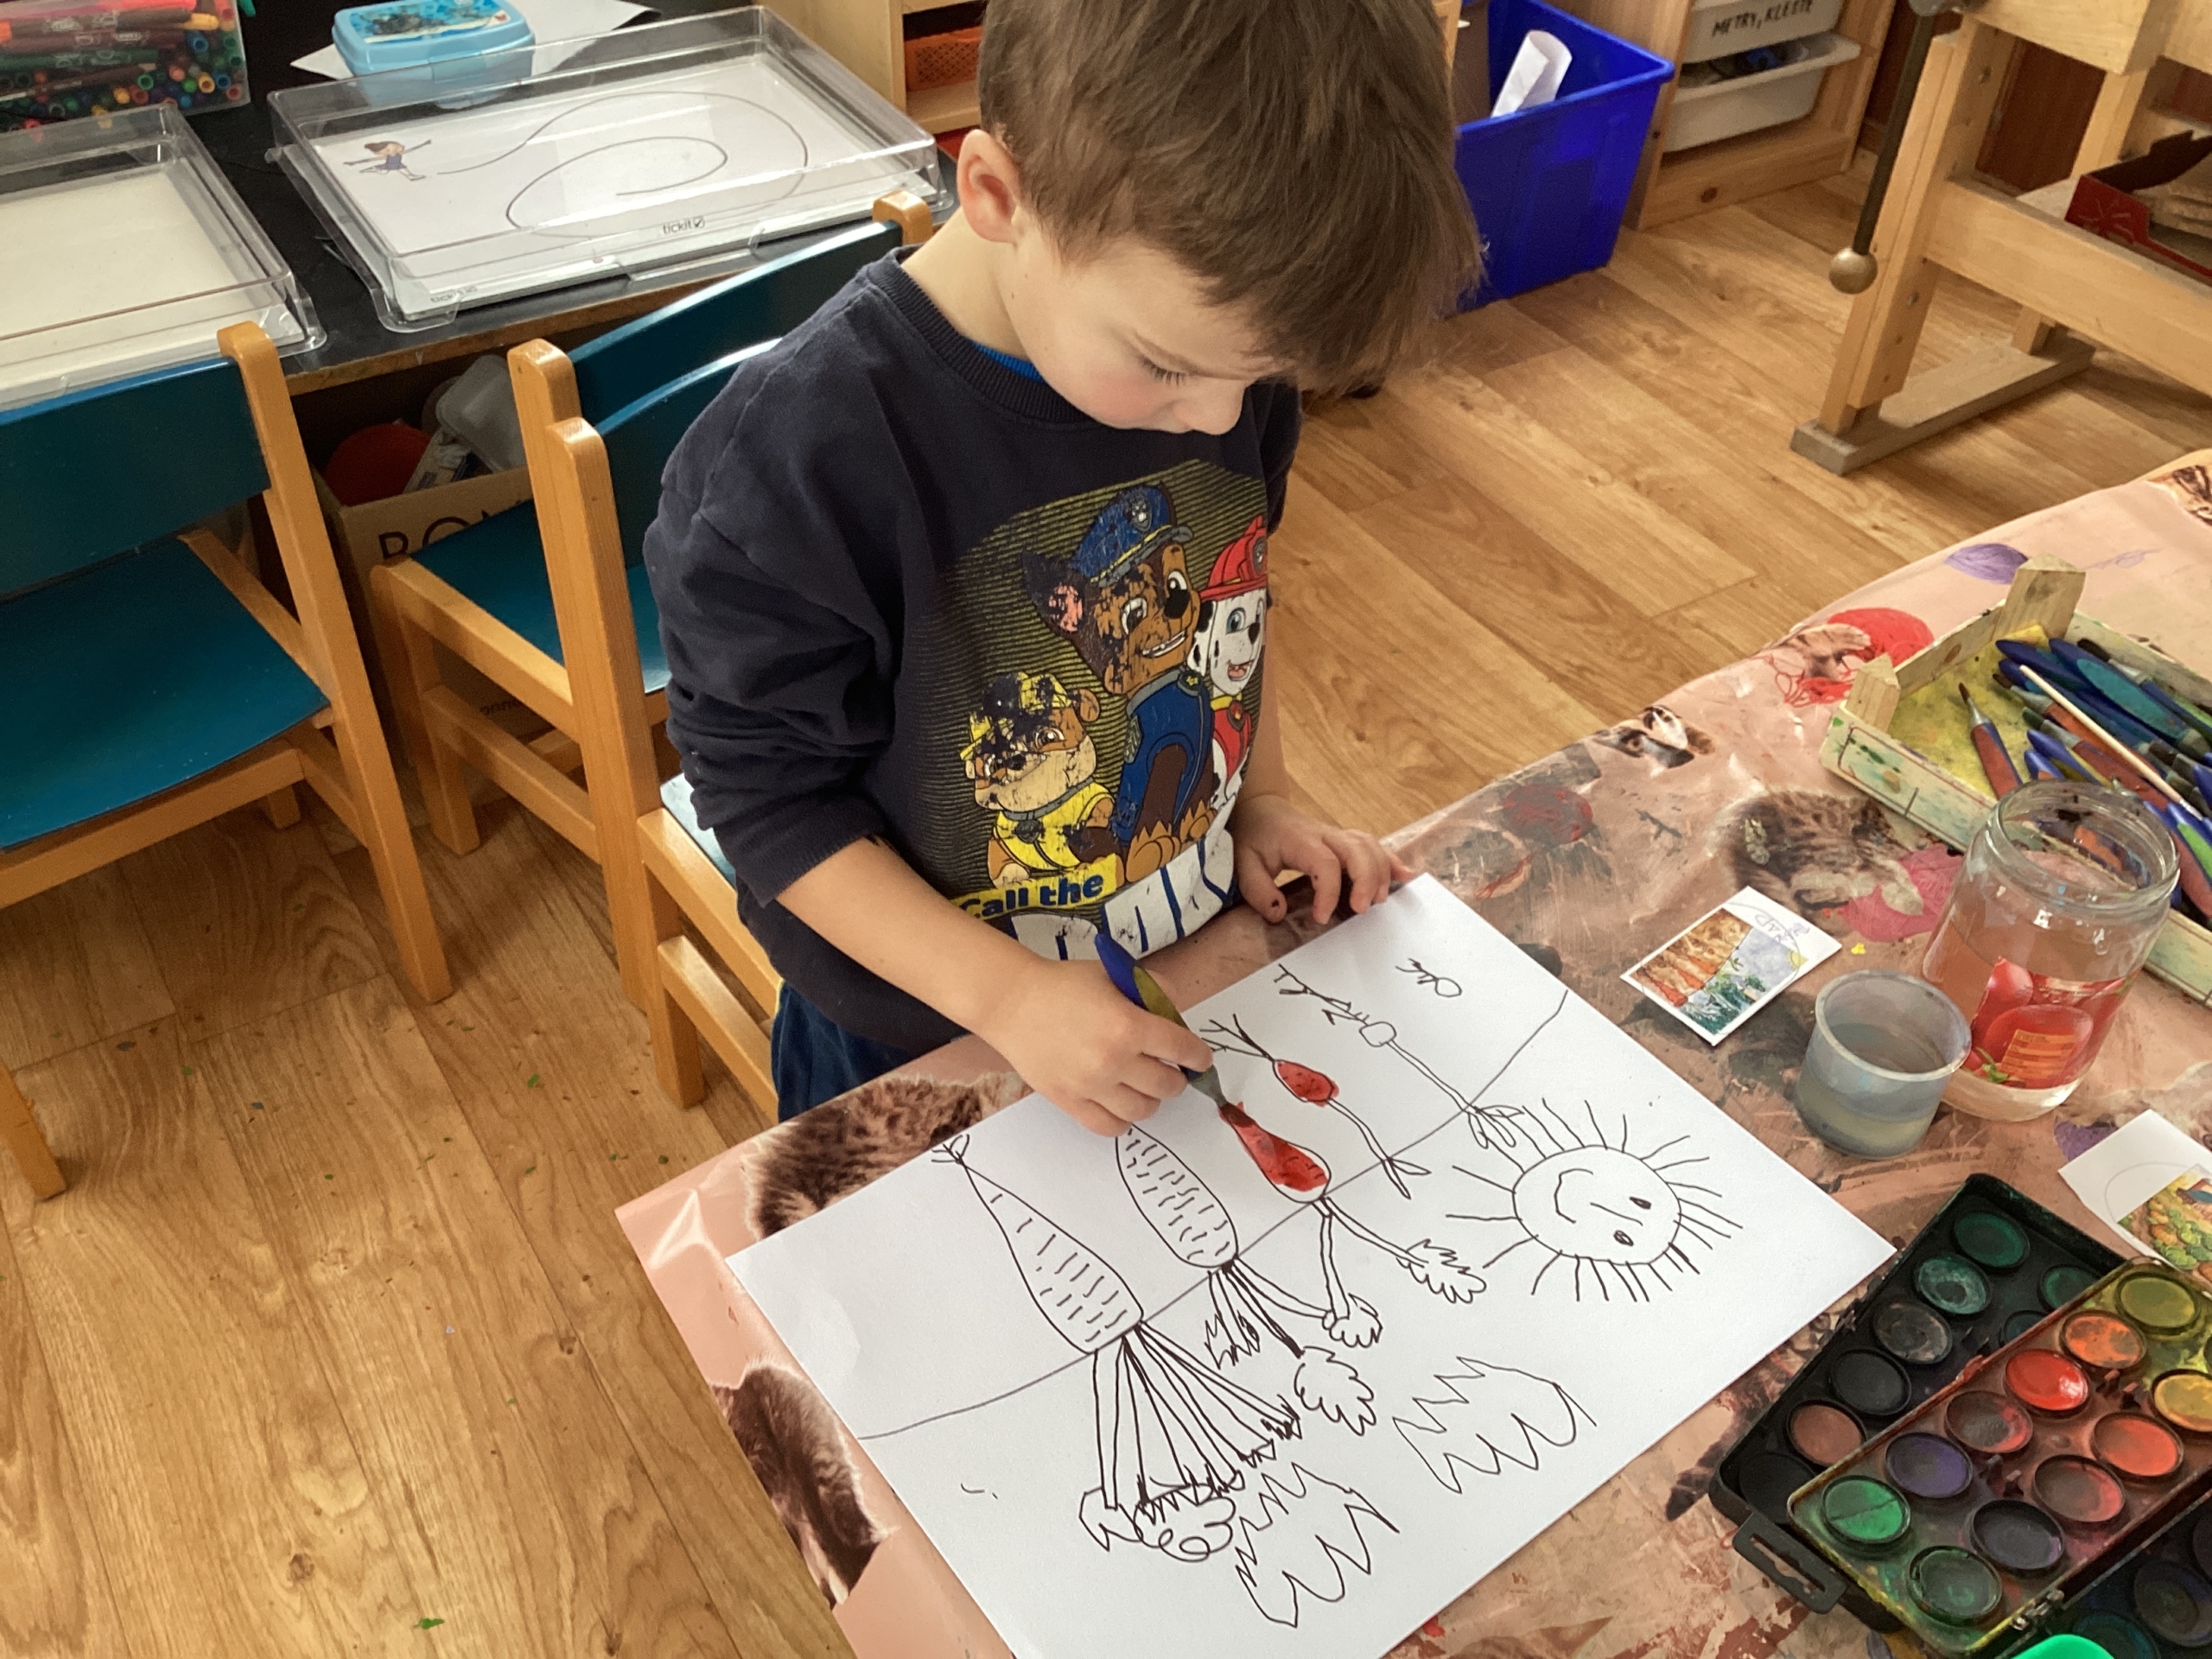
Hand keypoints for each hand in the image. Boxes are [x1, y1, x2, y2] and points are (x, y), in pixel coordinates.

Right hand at [978, 957, 1215, 1135]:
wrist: (1012, 1002)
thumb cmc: (1064, 984)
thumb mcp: (1114, 974)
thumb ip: (1153, 989)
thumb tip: (1177, 1016)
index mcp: (1128, 1025)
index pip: (1182, 1049)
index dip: (1198, 1055)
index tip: (1199, 1058)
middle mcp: (1113, 1060)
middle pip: (1168, 1085)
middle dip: (1176, 1077)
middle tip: (1169, 1070)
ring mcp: (1090, 1086)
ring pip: (1143, 1110)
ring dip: (1152, 1099)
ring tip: (1144, 1086)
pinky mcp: (1069, 1102)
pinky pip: (1110, 1126)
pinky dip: (1123, 1119)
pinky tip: (1121, 1102)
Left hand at [1232, 791, 1410, 925]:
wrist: (1263, 812)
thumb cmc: (1255, 839)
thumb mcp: (1244, 864)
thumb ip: (1258, 890)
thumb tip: (1278, 914)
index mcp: (1300, 840)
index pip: (1324, 863)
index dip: (1328, 891)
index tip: (1321, 918)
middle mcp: (1325, 834)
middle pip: (1357, 849)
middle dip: (1365, 879)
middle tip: (1361, 909)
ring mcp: (1339, 835)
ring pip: (1370, 846)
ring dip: (1381, 872)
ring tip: (1379, 900)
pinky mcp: (1347, 840)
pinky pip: (1375, 845)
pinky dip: (1391, 860)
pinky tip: (1406, 876)